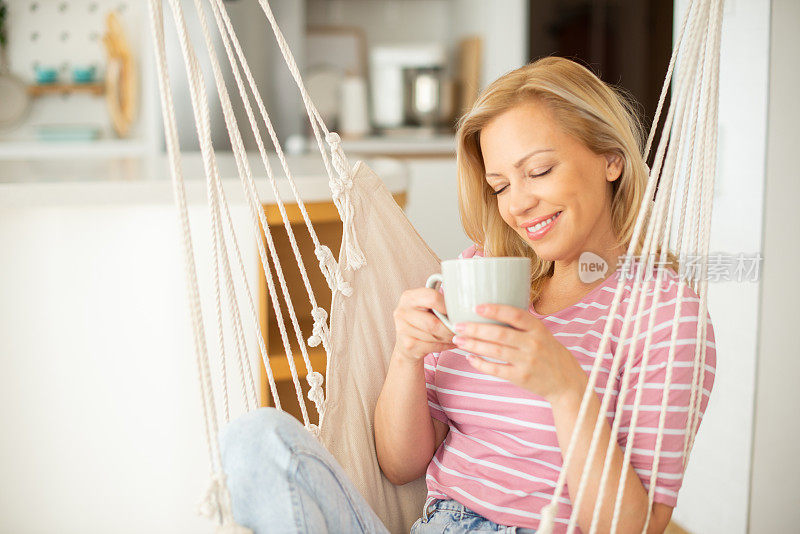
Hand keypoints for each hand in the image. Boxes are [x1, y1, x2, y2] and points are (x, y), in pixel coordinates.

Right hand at [392, 288, 457, 363]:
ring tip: (456, 335)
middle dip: (450, 328)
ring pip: (435, 336)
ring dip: (450, 337)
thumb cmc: (422, 320)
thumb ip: (439, 301)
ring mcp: (403, 330)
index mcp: (408, 297)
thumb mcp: (426, 306)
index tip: (454, 311)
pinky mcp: (408, 345)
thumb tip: (464, 304)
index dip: (446, 305)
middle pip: (434, 323)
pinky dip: (446, 345)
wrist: (406, 343)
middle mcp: (402, 312)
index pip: (431, 297)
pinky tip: (451, 343)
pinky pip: (434, 347)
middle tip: (460, 329)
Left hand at [451, 303, 584, 402]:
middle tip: (458, 325)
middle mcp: (533, 344)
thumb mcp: (542, 333)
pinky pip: (496, 370)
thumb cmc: (549, 353)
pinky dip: (481, 364)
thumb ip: (522, 324)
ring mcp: (527, 361)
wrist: (566, 381)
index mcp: (538, 328)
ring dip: (473, 345)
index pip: (515, 315)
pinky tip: (470, 358)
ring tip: (458, 340)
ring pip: (495, 351)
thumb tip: (492, 310)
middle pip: (500, 334)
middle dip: (475, 329)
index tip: (477, 306)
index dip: (495, 310)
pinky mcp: (521, 377)